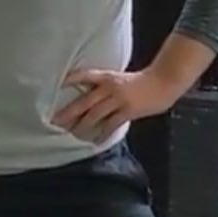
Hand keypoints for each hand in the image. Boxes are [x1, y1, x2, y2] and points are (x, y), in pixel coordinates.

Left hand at [52, 67, 181, 142]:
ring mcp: (118, 99)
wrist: (162, 82)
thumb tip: (86, 100)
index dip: (70, 80)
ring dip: (82, 126)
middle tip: (55, 122)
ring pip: (95, 115)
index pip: (84, 76)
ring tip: (72, 134)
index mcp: (106, 77)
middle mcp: (109, 87)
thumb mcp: (118, 79)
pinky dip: (102, 134)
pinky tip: (95, 141)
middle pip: (84, 101)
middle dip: (68, 113)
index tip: (55, 86)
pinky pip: (111, 125)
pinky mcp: (128, 111)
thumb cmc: (139, 82)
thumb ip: (103, 87)